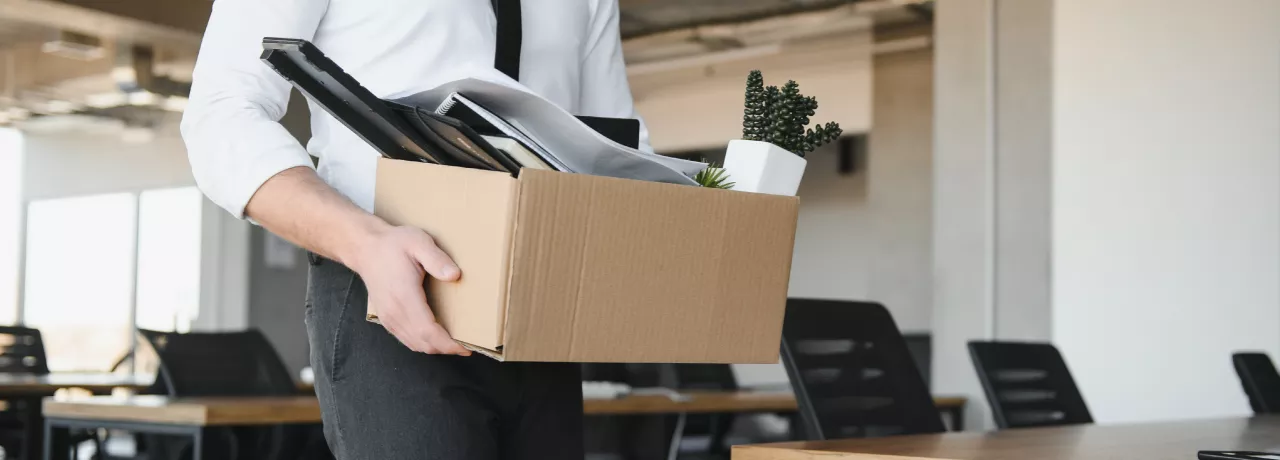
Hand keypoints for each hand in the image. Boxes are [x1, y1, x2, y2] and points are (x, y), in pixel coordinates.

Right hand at [349, 225, 470, 355]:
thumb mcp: (418, 242)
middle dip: (447, 348)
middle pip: (424, 343)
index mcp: (404, 295)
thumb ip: (437, 259)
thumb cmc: (392, 244)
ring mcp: (388, 317)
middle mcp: (394, 312)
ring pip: (415, 345)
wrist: (365, 248)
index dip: (448, 343)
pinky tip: (436, 337)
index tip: (466, 346)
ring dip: (436, 347)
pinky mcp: (386, 319)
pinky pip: (407, 339)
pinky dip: (423, 343)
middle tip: (467, 344)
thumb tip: (455, 275)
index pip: (428, 330)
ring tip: (455, 342)